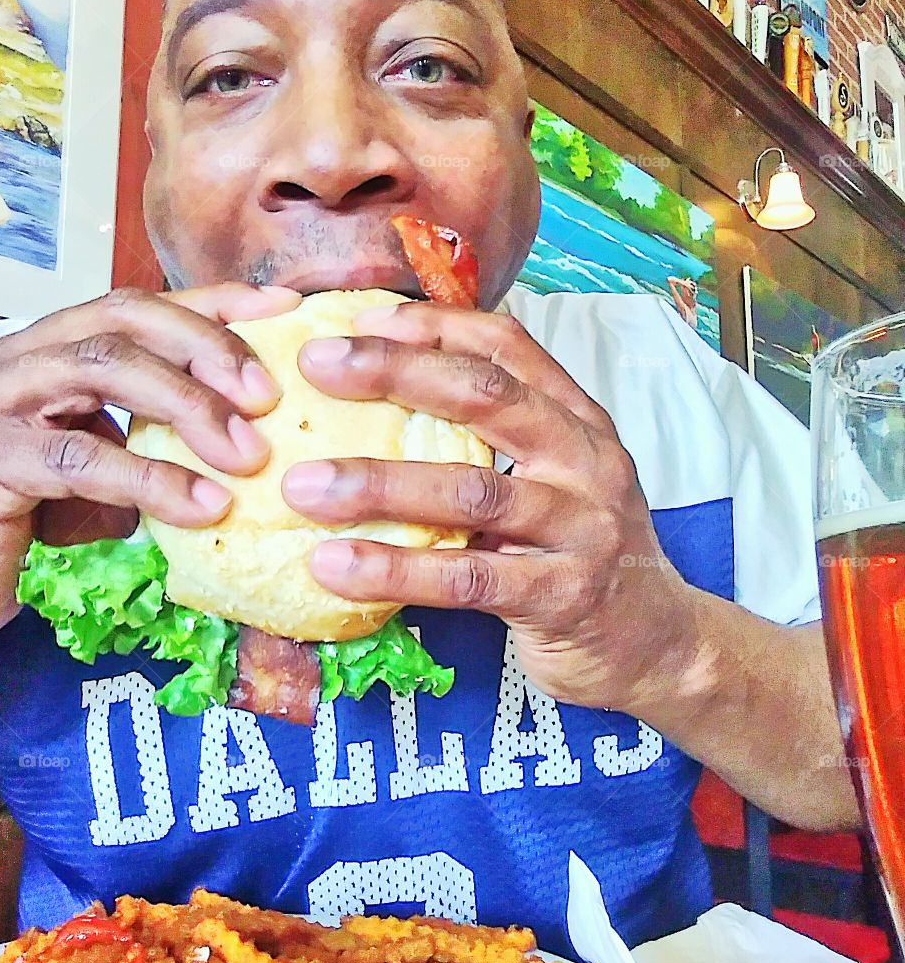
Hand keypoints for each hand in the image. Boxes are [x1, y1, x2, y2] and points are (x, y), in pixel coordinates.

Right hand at [0, 283, 299, 644]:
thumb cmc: (27, 516)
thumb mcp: (102, 464)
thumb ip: (152, 439)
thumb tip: (247, 442)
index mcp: (52, 346)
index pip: (142, 303)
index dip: (215, 301)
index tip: (285, 309)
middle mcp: (22, 356)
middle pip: (125, 317)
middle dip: (206, 348)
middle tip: (267, 397)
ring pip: (103, 367)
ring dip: (187, 405)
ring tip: (246, 454)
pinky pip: (80, 458)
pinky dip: (151, 480)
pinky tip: (201, 505)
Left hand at [282, 302, 698, 713]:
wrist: (659, 644)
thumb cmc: (582, 556)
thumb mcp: (554, 483)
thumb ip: (491, 445)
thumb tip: (378, 411)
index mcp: (578, 422)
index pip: (507, 347)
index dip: (433, 325)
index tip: (359, 318)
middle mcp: (586, 461)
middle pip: (487, 396)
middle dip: (396, 372)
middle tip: (318, 366)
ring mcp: (581, 527)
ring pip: (471, 490)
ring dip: (380, 484)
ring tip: (304, 488)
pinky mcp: (562, 595)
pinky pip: (467, 579)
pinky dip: (396, 571)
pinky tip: (337, 568)